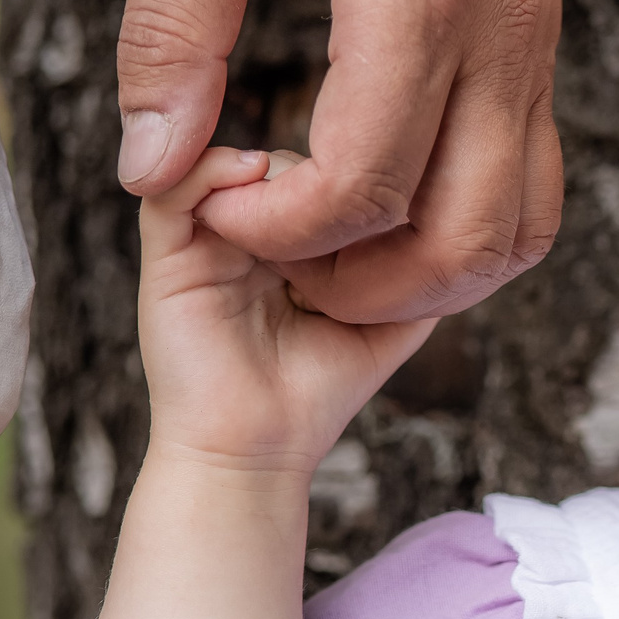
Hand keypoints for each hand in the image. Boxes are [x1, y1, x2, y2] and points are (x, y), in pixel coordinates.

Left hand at [115, 0, 563, 324]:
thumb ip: (171, 34)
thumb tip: (152, 162)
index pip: (364, 179)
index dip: (279, 227)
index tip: (213, 201)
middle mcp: (502, 31)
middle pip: (465, 233)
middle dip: (365, 282)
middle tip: (282, 260)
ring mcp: (537, 40)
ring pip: (524, 225)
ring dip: (438, 271)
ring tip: (343, 253)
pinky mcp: (543, 37)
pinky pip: (538, 178)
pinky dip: (478, 225)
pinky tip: (399, 204)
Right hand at [138, 149, 434, 474]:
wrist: (258, 453)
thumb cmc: (317, 396)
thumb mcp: (389, 324)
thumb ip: (415, 271)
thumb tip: (449, 218)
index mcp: (287, 254)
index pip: (315, 180)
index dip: (350, 176)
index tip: (384, 203)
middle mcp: (243, 243)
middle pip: (279, 166)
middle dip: (320, 170)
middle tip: (351, 207)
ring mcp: (203, 247)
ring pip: (231, 166)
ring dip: (276, 170)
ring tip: (308, 202)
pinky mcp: (168, 260)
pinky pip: (174, 190)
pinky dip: (211, 170)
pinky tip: (253, 178)